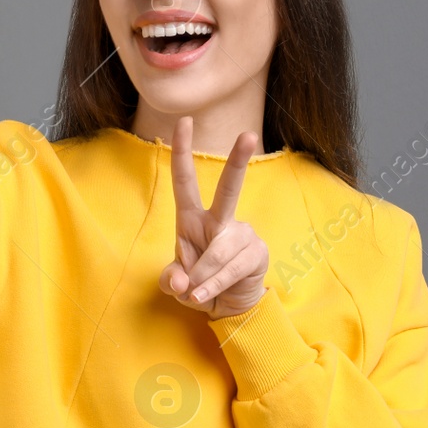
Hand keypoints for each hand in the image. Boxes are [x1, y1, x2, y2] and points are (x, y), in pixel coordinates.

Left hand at [158, 117, 268, 318]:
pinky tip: (205, 295)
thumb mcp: (175, 285)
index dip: (183, 151)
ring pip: (219, 250)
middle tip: (248, 135)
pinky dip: (213, 286)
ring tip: (194, 293)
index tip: (184, 121)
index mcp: (191, 219)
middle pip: (228, 189)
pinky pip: (230, 269)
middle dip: (238, 162)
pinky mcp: (256, 252)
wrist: (227, 306)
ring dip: (202, 276)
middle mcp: (218, 220)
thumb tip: (181, 281)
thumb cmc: (197, 285)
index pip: (185, 181)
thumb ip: (170, 281)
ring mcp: (241, 234)